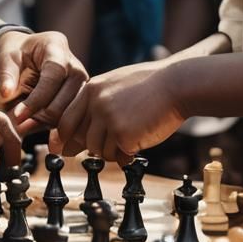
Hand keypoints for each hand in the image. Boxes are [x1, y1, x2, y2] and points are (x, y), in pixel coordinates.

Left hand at [0, 30, 87, 130]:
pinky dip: (51, 126)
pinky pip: (69, 120)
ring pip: (68, 114)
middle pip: (64, 101)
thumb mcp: (5, 58)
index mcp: (57, 49)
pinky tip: (35, 122)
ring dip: (45, 123)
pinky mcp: (81, 101)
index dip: (36, 100)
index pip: (53, 78)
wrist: (27, 55)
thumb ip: (6, 74)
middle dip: (40, 115)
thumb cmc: (16, 54)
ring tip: (25, 121)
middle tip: (18, 121)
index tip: (17, 115)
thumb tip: (7, 92)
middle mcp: (75, 67)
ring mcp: (82, 85)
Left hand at [51, 61, 186, 164]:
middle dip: (97, 145)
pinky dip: (128, 154)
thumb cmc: (150, 86)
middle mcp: (96, 104)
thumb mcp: (115, 86)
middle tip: (116, 139)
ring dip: (115, 150)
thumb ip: (95, 106)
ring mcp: (109, 120)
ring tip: (133, 134)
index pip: (66, 121)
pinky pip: (119, 157)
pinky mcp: (124, 135)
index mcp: (91, 89)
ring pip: (100, 152)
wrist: (176, 85)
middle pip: (83, 140)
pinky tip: (141, 139)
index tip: (69, 147)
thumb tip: (75, 136)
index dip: (67, 138)